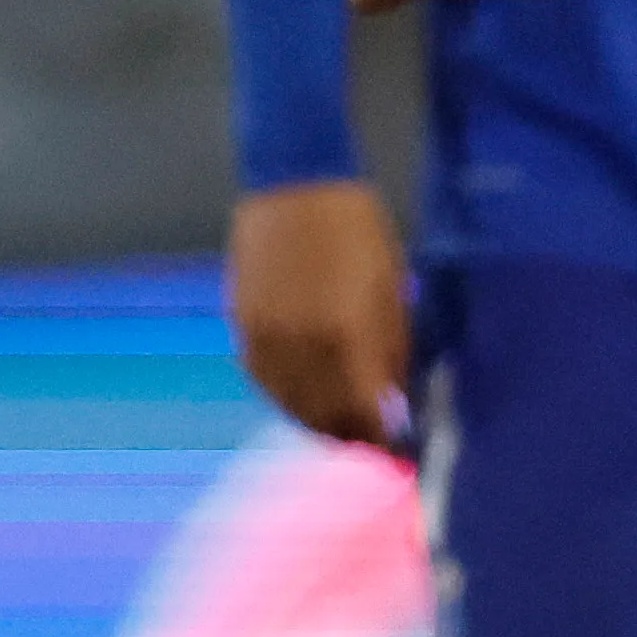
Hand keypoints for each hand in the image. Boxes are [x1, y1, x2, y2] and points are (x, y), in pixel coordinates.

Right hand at [226, 179, 410, 449]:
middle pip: (322, 417)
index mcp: (344, 336)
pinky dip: (285, 396)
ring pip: (287, 403)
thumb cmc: (359, 231)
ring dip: (314, 422)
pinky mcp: (242, 325)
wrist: (296, 183)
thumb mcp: (390, 291)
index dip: (378, 440)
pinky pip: (263, 379)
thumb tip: (390, 405)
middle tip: (369, 446)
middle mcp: (299, 345)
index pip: (361, 413)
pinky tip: (303, 397)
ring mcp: (265, 337)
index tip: (393, 452)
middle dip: (348, 437)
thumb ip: (389, 354)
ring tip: (337, 428)